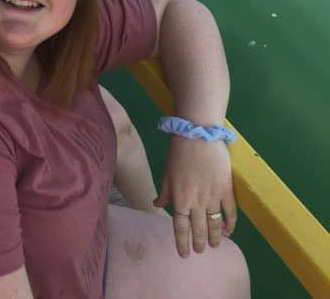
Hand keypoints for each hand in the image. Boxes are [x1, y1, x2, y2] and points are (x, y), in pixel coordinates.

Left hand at [154, 136, 236, 257]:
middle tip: (200, 250)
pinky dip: (230, 224)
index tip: (184, 254)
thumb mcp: (167, 172)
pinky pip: (230, 212)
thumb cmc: (178, 151)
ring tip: (214, 245)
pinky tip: (229, 230)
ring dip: (215, 237)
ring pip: (215, 224)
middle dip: (199, 243)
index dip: (183, 242)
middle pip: (199, 229)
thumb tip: (157, 205)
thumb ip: (165, 191)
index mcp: (179, 198)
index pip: (180, 227)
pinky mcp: (226, 189)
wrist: (198, 134)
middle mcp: (196, 202)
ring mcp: (213, 196)